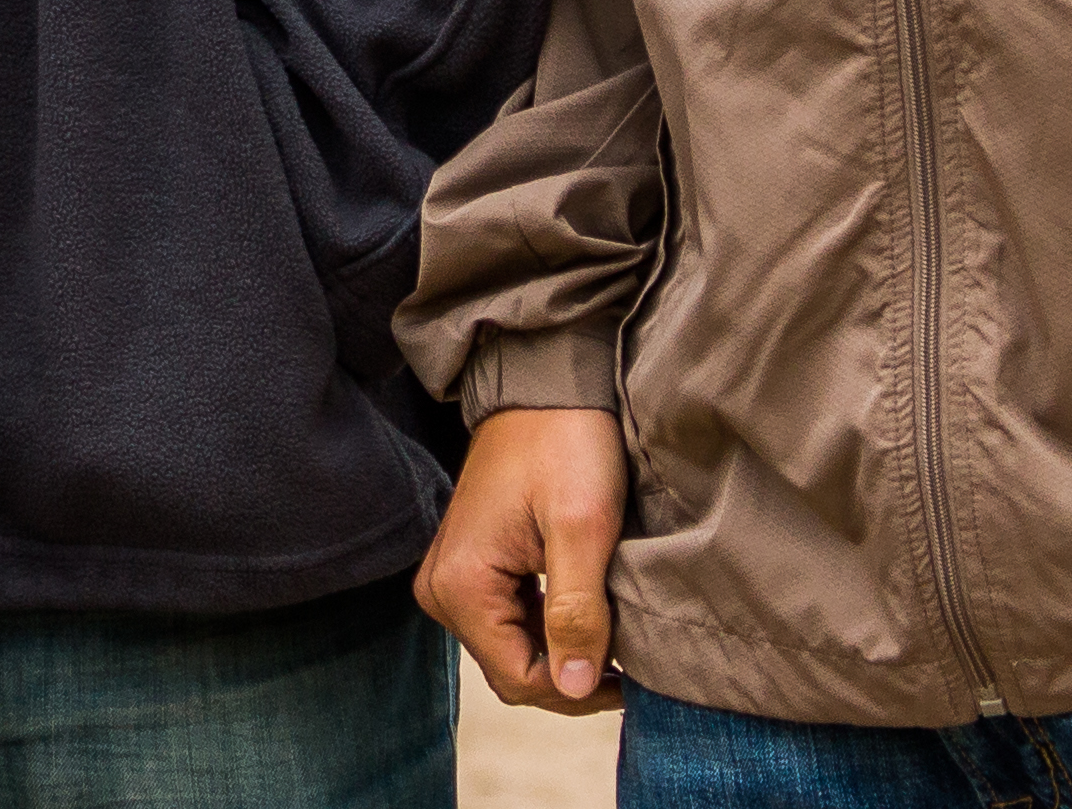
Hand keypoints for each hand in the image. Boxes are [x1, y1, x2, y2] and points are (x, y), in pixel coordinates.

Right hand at [416, 406, 625, 711]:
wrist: (546, 381)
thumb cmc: (567, 441)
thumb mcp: (584, 527)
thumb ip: (577, 613)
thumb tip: (575, 687)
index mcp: (461, 585)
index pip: (519, 679)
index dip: (577, 689)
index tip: (630, 678)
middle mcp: (442, 588)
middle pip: (511, 669)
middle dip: (570, 674)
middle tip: (630, 663)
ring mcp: (451, 575)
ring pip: (512, 647)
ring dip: (562, 650)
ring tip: (615, 635)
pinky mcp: (470, 563)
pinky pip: (508, 619)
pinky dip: (549, 625)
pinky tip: (587, 611)